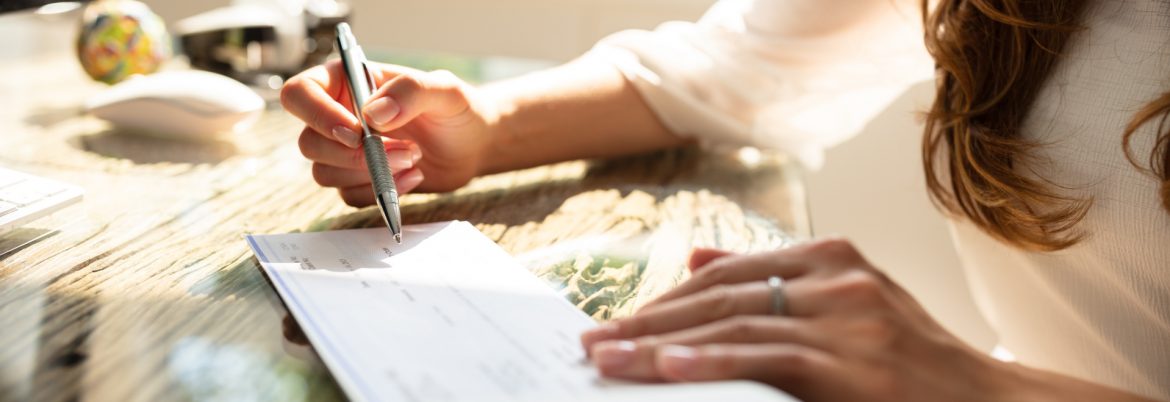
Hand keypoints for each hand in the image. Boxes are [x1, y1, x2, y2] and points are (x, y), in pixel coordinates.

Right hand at [280, 60, 496, 205]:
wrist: (474, 145)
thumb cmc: (458, 109)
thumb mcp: (444, 90)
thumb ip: (410, 91)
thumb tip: (373, 114)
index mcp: (346, 82)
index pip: (300, 93)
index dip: (317, 115)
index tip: (357, 132)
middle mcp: (338, 116)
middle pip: (308, 142)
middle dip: (354, 155)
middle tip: (404, 150)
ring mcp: (346, 151)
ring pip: (324, 173)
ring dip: (369, 174)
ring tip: (414, 158)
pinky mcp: (360, 179)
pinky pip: (349, 195)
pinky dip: (380, 192)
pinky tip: (413, 177)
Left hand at [578, 239, 1013, 401]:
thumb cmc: (912, 366)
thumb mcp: (848, 307)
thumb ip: (774, 282)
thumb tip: (694, 260)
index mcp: (832, 258)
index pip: (726, 272)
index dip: (665, 297)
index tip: (618, 321)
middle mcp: (838, 278)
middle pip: (719, 295)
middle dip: (650, 320)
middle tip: (594, 342)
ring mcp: (848, 317)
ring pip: (734, 322)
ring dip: (661, 343)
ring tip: (608, 360)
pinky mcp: (855, 362)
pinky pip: (768, 356)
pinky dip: (712, 359)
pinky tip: (667, 366)